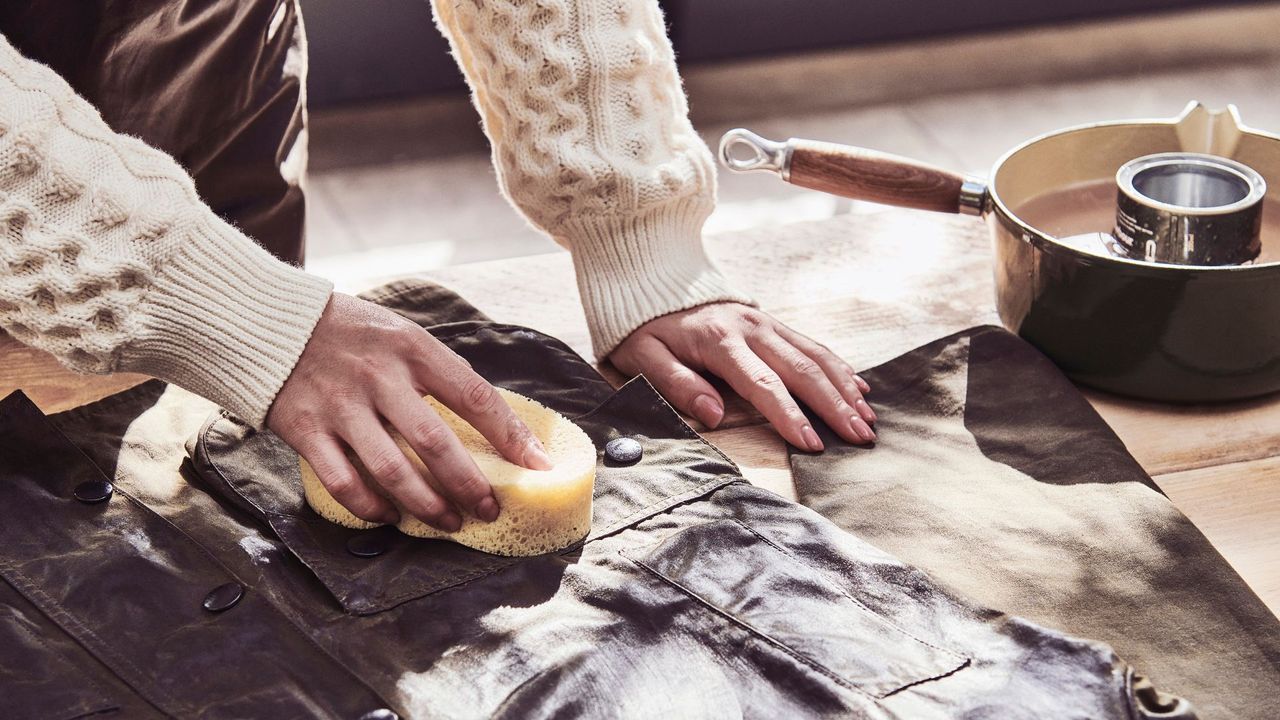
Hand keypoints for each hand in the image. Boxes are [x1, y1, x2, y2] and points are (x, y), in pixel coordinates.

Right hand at [267, 293, 551, 529]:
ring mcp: (340, 405)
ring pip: (392, 470)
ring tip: (448, 522)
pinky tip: (389, 516)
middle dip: (469, 485)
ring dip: (427, 505)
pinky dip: (370, 507)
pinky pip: (343, 482)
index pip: (474, 395)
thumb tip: (497, 421)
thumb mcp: (402, 335)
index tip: (536, 465)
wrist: (271, 320)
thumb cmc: (352, 332)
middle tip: (489, 510)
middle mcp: (379, 376)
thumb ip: (440, 374)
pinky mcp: (304, 429)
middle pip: (435, 443)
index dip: (510, 435)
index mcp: (413, 348)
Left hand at [609, 302, 875, 450]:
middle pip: (801, 370)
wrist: (653, 277)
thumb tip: (713, 414)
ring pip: (815, 355)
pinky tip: (858, 388)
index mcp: (720, 341)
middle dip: (834, 406)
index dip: (789, 415)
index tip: (812, 444)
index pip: (762, 384)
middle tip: (859, 438)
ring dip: (844, 388)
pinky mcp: (771, 322)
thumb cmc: (645, 327)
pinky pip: (811, 344)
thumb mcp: (643, 356)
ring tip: (867, 419)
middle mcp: (751, 328)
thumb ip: (676, 385)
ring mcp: (765, 322)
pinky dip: (838, 367)